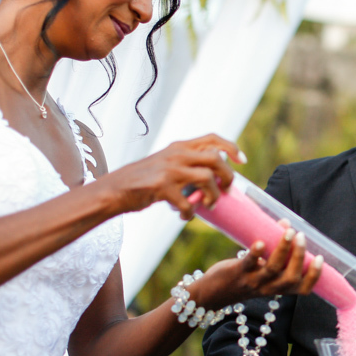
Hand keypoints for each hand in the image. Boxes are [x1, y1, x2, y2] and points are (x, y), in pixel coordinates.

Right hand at [104, 134, 245, 219]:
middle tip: (226, 190)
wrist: (114, 189)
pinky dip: (190, 213)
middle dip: (227, 176)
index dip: (231, 148)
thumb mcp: (166, 162)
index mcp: (179, 146)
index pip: (212, 138)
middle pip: (216, 158)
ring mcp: (169, 170)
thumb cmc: (143, 179)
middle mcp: (176, 154)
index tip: (242, 161)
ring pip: (207, 178)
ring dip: (212, 196)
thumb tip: (214, 176)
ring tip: (207, 205)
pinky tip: (185, 216)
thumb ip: (187, 163)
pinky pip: (188, 203)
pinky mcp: (161, 187)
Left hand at [193, 225, 323, 306]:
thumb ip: (277, 251)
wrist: (214, 292)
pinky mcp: (238, 273)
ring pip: (272, 269)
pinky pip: (248, 264)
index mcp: (278, 288)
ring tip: (289, 231)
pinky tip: (261, 242)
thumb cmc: (244, 277)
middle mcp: (268, 288)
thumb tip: (286, 223)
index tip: (319, 258)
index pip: (302, 289)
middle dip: (299, 257)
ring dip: (283, 250)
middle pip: (290, 279)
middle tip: (301, 237)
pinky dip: (256, 253)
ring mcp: (253, 281)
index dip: (313, 276)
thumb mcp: (264, 271)